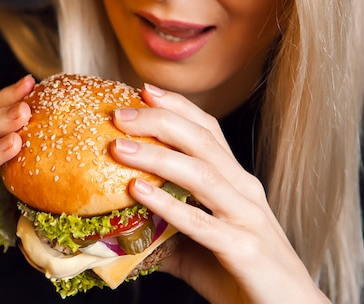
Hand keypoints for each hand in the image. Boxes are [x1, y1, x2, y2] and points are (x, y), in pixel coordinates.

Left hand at [110, 83, 329, 303]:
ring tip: (119, 147)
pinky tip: (139, 191)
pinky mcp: (244, 249)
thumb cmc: (239, 273)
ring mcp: (247, 217)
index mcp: (235, 182)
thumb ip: (163, 228)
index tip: (142, 90)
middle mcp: (243, 190)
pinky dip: (168, 204)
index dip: (177, 107)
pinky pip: (201, 222)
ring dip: (157, 156)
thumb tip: (116, 225)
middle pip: (202, 141)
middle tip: (120, 113)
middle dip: (160, 121)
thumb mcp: (197, 243)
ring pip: (201, 174)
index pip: (207, 130)